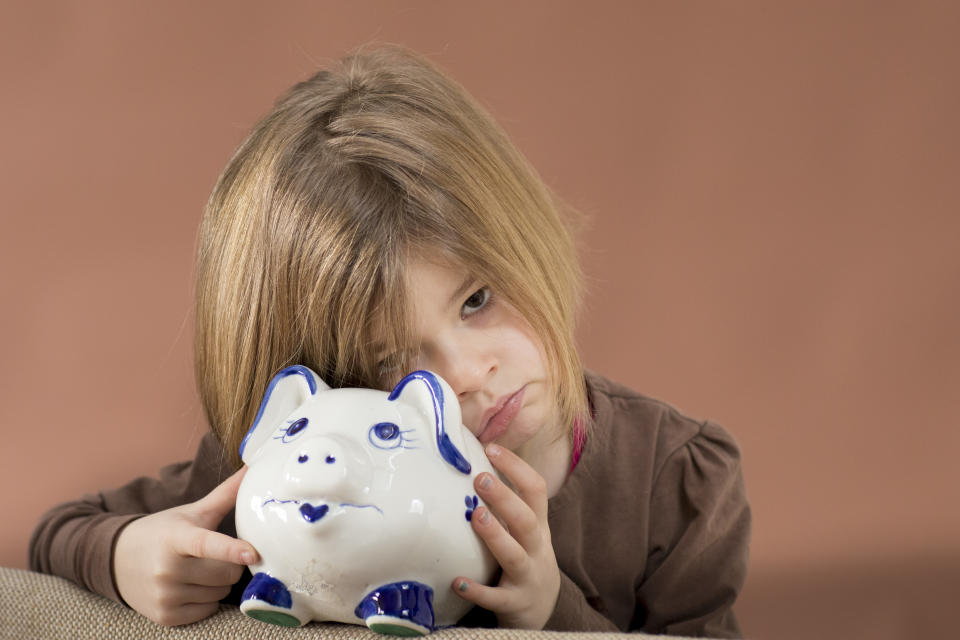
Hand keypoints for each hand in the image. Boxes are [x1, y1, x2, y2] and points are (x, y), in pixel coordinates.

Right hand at [113, 467, 258, 625]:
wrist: (117, 559)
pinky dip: (206, 600)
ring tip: (198, 570)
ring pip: (220, 593)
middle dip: (230, 564)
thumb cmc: (164, 532)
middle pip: (226, 573)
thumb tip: (254, 466)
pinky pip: (208, 611)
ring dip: (218, 583)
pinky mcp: (165, 616)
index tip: (253, 553)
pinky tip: (190, 587)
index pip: (207, 544)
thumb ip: (226, 493)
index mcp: (177, 537)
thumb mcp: (192, 512)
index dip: (232, 549)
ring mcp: (164, 594)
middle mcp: (167, 568)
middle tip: (215, 555)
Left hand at [452, 444, 560, 628]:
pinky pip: (497, 598)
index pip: (536, 489)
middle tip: (480, 479)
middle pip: (527, 520)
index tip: (492, 448)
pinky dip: (478, 591)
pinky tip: (457, 582)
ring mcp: (528, 576)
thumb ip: (506, 505)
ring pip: (515, 555)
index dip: (517, 467)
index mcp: (538, 525)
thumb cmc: (524, 557)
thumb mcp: (524, 530)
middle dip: (506, 499)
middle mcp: (537, 548)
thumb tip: (472, 464)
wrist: (541, 608)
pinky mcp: (515, 603)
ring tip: (475, 517)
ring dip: (496, 536)